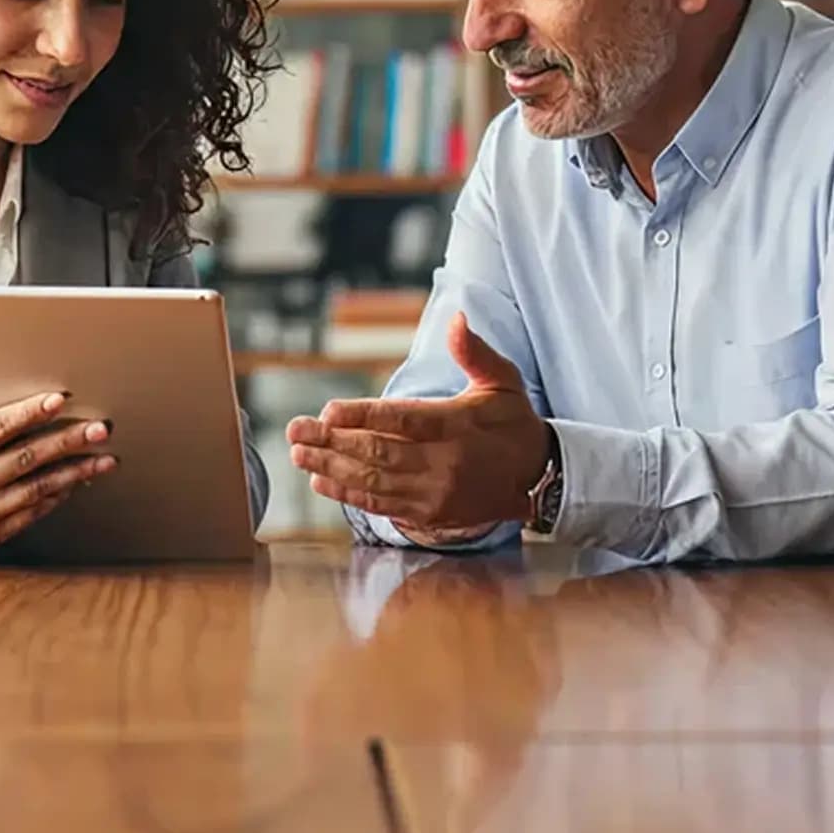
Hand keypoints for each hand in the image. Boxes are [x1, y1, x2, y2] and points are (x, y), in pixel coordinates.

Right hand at [0, 374, 115, 552]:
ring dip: (74, 472)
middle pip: (25, 459)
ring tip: (103, 458)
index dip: (29, 413)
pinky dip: (58, 496)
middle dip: (67, 442)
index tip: (58, 400)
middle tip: (99, 429)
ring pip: (36, 489)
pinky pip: (32, 513)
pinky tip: (78, 481)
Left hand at [285, 313, 551, 539]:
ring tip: (298, 454)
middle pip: (379, 454)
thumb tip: (456, 318)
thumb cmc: (513, 422)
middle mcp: (445, 463)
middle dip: (332, 443)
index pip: (404, 420)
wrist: (538, 478)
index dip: (364, 417)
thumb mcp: (503, 380)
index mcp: (459, 425)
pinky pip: (382, 506)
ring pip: (374, 482)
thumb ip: (475, 351)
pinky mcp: (430, 514)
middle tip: (295, 430)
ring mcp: (435, 493)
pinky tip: (321, 482)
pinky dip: (349, 495)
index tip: (329, 411)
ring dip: (331, 469)